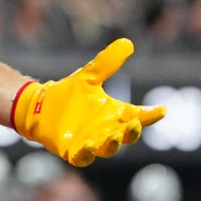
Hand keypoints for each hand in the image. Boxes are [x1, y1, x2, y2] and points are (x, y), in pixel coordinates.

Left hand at [13, 39, 166, 166]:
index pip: (139, 115)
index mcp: (115, 114)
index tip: (161, 110)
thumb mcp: (88, 77)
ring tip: (114, 136)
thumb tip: (127, 42)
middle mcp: (107, 130)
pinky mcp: (73, 151)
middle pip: (126, 135)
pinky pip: (83, 157)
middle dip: (132, 132)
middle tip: (136, 124)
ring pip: (108, 149)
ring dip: (113, 144)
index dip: (151, 115)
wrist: (38, 105)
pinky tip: (88, 146)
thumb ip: (107, 63)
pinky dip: (87, 153)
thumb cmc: (68, 94)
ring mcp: (91, 142)